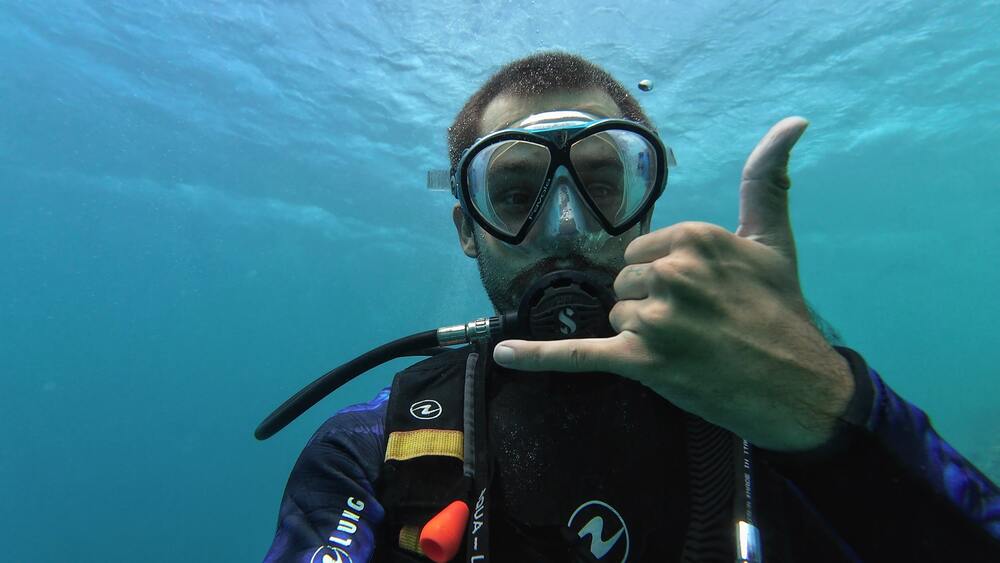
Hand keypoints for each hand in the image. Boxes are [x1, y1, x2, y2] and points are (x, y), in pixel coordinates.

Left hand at [493, 117, 854, 451]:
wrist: (799, 389)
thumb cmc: (783, 313)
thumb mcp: (774, 240)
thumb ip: (766, 180)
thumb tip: (792, 122)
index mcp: (693, 238)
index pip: (641, 252)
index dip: (665, 277)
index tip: (702, 297)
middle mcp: (670, 274)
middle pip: (625, 284)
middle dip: (651, 306)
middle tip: (698, 327)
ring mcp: (653, 320)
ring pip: (616, 318)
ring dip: (643, 337)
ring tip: (690, 349)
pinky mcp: (641, 363)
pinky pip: (577, 355)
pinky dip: (539, 357)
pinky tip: (505, 355)